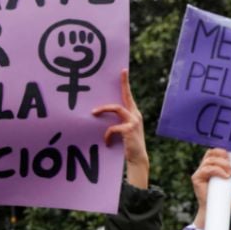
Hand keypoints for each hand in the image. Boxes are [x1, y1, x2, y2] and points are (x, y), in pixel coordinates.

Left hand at [94, 69, 146, 188]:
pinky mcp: (129, 129)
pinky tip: (107, 143)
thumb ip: (117, 121)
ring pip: (116, 108)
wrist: (137, 159)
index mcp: (133, 114)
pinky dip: (107, 134)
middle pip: (126, 96)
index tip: (123, 70)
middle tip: (121, 72)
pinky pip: (112, 127)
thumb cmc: (127, 145)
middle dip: (123, 83)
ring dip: (103, 109)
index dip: (125, 83)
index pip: (128, 96)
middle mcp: (135, 115)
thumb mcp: (123, 130)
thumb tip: (99, 113)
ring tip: (93, 113)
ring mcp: (133, 121)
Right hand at [191, 148, 230, 212]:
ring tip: (230, 174)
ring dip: (223, 165)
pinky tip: (225, 176)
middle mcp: (203, 168)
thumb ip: (230, 169)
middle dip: (223, 157)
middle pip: (211, 153)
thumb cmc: (225, 197)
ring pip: (210, 160)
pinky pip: (207, 169)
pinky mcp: (196, 179)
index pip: (214, 152)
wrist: (217, 211)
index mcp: (211, 167)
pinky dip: (217, 171)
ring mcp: (199, 173)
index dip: (222, 151)